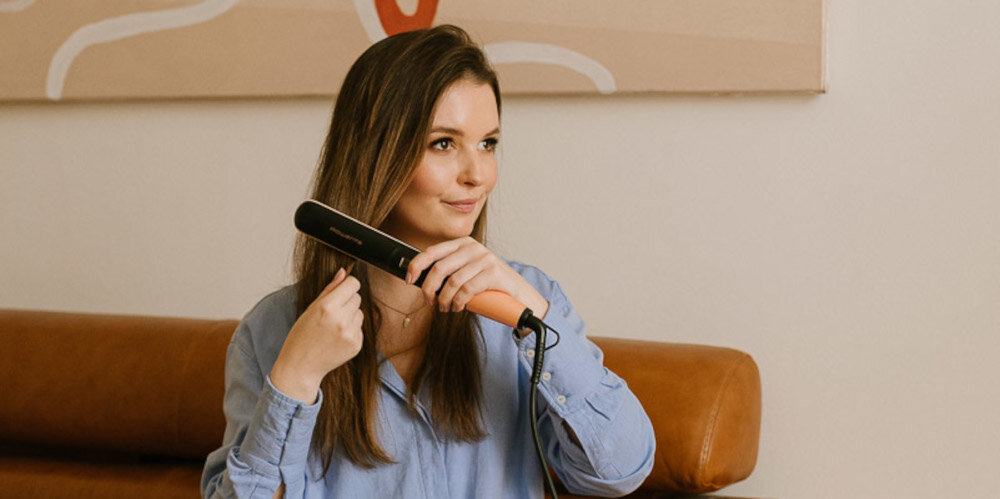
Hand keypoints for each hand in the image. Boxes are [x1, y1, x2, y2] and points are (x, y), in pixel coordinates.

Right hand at [270, 268, 363, 402]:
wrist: (301, 366)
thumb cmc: (301, 335)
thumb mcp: (310, 308)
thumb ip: (329, 289)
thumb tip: (344, 272)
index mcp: (328, 307)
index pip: (353, 283)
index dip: (347, 286)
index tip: (341, 291)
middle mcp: (341, 320)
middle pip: (357, 297)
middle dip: (347, 301)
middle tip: (331, 313)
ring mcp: (350, 334)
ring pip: (360, 312)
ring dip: (350, 316)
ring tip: (333, 327)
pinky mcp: (356, 345)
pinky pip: (360, 328)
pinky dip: (351, 330)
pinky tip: (337, 338)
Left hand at [406, 237, 548, 320]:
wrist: (518, 294)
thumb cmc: (489, 285)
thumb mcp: (466, 273)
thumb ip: (449, 272)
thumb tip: (421, 282)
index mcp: (463, 244)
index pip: (432, 251)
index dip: (416, 265)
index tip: (409, 279)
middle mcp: (473, 248)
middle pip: (439, 268)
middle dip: (429, 288)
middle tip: (429, 302)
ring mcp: (484, 258)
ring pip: (452, 281)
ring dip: (444, 299)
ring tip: (446, 308)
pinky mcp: (493, 272)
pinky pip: (466, 290)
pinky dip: (458, 302)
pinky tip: (458, 308)